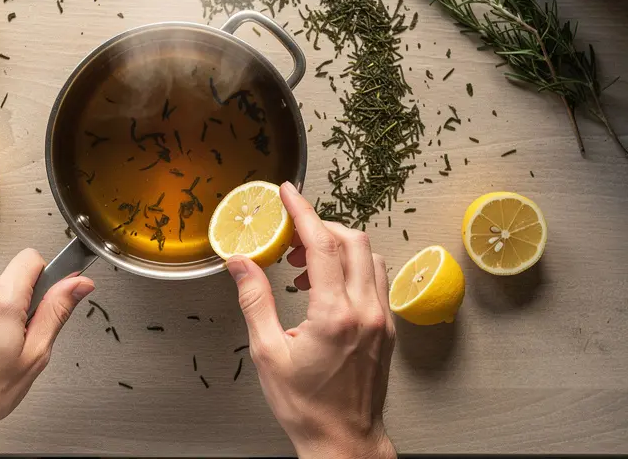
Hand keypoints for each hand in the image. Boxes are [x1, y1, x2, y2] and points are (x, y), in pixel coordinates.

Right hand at [226, 182, 396, 458]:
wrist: (344, 441)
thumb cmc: (307, 407)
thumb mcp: (267, 353)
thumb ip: (255, 300)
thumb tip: (240, 263)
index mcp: (334, 315)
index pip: (322, 244)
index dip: (303, 211)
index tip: (289, 193)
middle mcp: (365, 311)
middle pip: (351, 241)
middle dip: (320, 227)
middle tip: (290, 233)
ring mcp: (380, 319)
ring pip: (368, 257)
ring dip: (337, 248)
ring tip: (303, 264)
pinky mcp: (386, 329)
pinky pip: (374, 280)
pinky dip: (350, 268)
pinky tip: (324, 286)